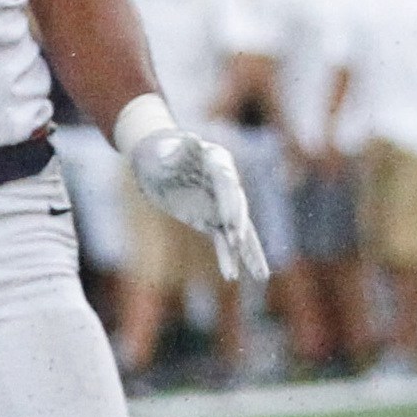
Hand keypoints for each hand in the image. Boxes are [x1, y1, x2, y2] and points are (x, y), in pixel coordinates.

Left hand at [130, 123, 269, 282]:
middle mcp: (226, 185)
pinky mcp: (210, 220)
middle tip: (237, 242)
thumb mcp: (168, 148)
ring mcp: (220, 205)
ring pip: (239, 231)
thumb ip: (182, 148)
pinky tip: (231, 276)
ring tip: (260, 275)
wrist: (156, 160)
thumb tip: (191, 140)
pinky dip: (227, 258)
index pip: (228, 186)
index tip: (230, 223)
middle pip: (237, 207)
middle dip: (238, 225)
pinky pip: (221, 242)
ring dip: (246, 252)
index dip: (230, 204)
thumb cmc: (162, 150)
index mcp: (219, 164)